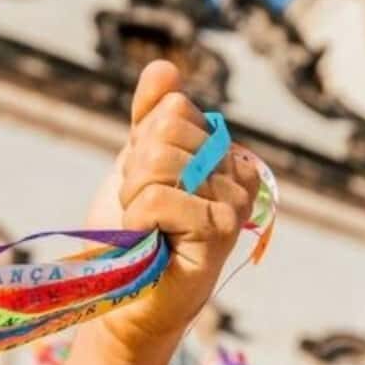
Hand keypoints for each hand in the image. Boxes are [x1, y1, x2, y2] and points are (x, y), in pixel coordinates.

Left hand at [86, 60, 259, 356]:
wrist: (126, 297)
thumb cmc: (132, 237)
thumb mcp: (136, 167)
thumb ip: (150, 119)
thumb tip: (164, 66)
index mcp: (221, 153)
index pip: (172, 110)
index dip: (141, 148)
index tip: (146, 188)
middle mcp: (237, 172)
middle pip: (165, 131)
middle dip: (135, 173)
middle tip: (143, 213)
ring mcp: (236, 200)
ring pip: (159, 162)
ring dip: (133, 199)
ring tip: (147, 229)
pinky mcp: (222, 230)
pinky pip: (158, 198)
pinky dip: (137, 221)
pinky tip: (151, 243)